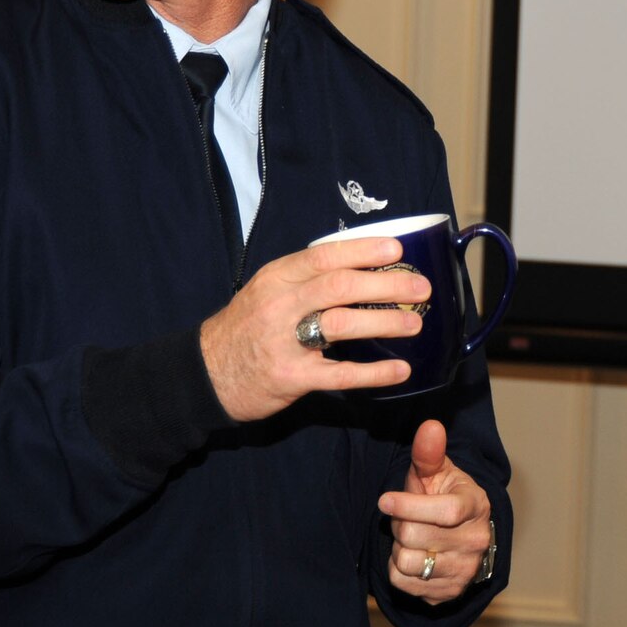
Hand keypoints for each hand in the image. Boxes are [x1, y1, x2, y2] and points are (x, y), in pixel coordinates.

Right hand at [200, 234, 430, 421]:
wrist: (205, 374)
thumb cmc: (247, 328)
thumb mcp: (267, 291)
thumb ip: (306, 281)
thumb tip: (363, 269)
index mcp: (276, 278)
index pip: (324, 257)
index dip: (363, 250)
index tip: (396, 249)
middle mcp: (280, 305)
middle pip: (340, 286)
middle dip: (386, 284)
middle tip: (420, 288)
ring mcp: (285, 342)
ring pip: (342, 323)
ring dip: (385, 321)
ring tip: (415, 324)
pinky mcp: (291, 378)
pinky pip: (340, 374)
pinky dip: (374, 372)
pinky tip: (400, 369)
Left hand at [379, 420, 492, 603]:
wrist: (463, 536)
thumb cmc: (444, 497)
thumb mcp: (438, 473)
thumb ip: (430, 453)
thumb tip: (430, 426)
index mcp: (475, 506)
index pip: (444, 512)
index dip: (408, 506)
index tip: (385, 499)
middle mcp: (476, 541)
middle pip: (414, 536)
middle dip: (399, 524)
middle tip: (404, 517)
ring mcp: (464, 570)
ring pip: (406, 562)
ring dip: (398, 548)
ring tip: (409, 537)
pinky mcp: (448, 592)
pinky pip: (402, 583)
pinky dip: (397, 569)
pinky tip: (411, 556)